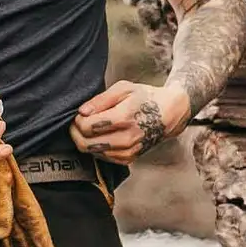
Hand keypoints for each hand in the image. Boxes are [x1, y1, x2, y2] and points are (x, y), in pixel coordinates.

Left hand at [69, 81, 189, 165]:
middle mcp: (126, 138)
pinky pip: (104, 158)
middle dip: (76, 133)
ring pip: (93, 153)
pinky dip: (97, 148)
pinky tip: (100, 137)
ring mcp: (129, 151)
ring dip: (85, 141)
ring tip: (89, 128)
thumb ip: (100, 100)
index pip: (87, 127)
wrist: (169, 113)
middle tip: (77, 123)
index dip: (77, 121)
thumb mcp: (123, 88)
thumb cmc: (145, 97)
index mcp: (124, 118)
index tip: (79, 114)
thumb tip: (82, 112)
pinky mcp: (129, 158)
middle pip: (87, 144)